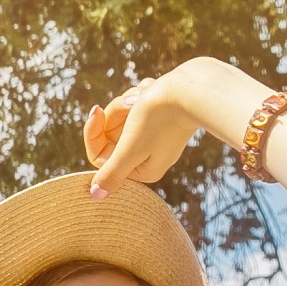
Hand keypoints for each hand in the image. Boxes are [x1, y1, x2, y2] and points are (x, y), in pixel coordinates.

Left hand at [83, 58, 221, 196]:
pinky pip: (137, 103)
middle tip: (131, 102)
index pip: (101, 155)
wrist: (193, 88)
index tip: (96, 112)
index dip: (93, 133)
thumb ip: (111, 173)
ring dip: (129, 101)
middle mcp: (149, 155)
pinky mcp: (162, 115)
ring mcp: (156, 134)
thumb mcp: (130, 149)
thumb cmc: (160, 119)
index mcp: (143, 169)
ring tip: (145, 96)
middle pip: (111, 133)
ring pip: (122, 115)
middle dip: (117, 112)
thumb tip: (95, 197)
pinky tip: (154, 92)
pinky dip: (142, 94)